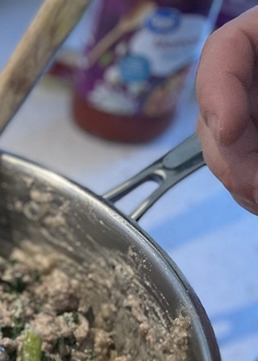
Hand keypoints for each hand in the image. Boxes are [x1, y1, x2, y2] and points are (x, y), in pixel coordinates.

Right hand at [195, 7, 257, 214]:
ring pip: (225, 144)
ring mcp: (255, 108)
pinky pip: (242, 162)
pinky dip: (246, 186)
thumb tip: (226, 131)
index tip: (230, 130)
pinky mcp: (256, 140)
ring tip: (256, 198)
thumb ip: (249, 86)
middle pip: (219, 108)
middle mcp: (255, 72)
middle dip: (229, 153)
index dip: (217, 91)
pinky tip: (255, 199)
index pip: (225, 49)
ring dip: (235, 176)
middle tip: (251, 186)